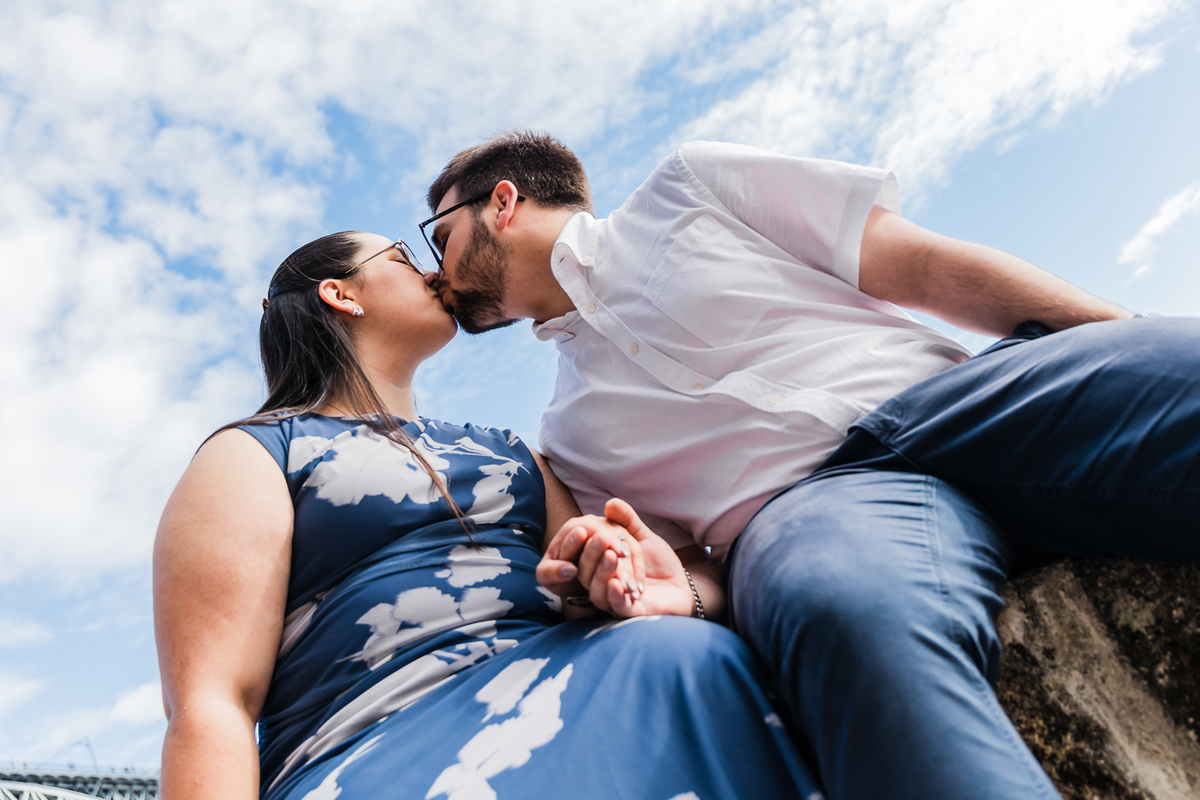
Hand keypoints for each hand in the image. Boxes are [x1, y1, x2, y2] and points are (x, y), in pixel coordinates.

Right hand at [538, 499, 693, 617]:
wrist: (684, 583)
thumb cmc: (658, 562)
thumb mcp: (642, 537)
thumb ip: (627, 521)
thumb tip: (610, 503)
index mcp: (599, 568)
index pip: (582, 556)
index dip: (581, 543)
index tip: (583, 528)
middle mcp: (602, 586)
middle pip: (586, 574)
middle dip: (591, 555)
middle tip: (601, 538)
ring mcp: (615, 601)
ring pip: (597, 592)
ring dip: (602, 573)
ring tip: (611, 556)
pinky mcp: (632, 614)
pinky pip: (617, 608)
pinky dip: (614, 596)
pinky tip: (616, 583)